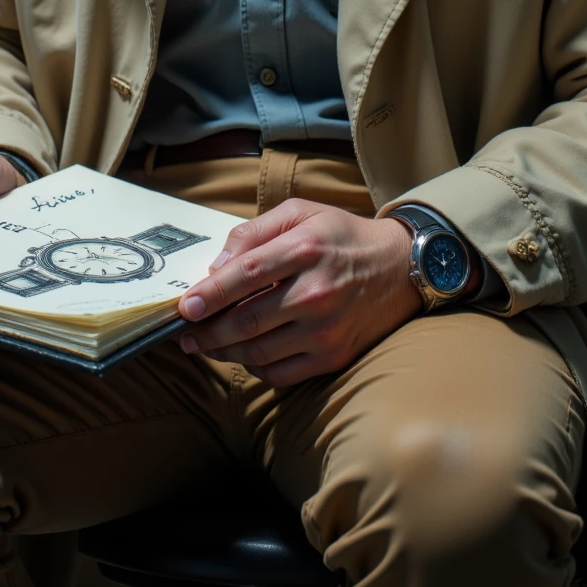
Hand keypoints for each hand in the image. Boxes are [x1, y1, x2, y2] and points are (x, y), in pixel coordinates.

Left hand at [176, 198, 423, 385]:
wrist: (400, 268)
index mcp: (304, 249)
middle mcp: (315, 292)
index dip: (211, 293)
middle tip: (185, 334)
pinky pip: (281, 373)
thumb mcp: (301, 214)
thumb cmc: (342, 237)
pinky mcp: (333, 355)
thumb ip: (254, 233)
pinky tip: (244, 355)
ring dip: (225, 352)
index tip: (185, 307)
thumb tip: (216, 266)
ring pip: (258, 351)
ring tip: (207, 345)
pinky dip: (255, 367)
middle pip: (246, 321)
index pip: (245, 275)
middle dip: (207, 331)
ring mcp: (325, 329)